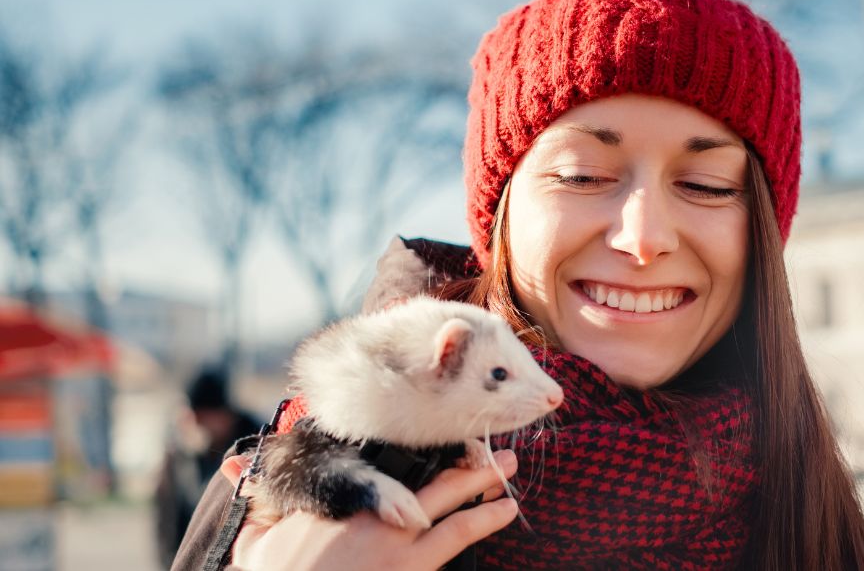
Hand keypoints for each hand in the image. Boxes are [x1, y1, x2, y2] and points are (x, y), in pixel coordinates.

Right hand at [219, 450, 518, 570]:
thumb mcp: (254, 540)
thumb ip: (256, 499)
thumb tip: (234, 465)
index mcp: (333, 497)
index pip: (376, 457)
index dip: (409, 442)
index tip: (432, 430)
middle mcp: (366, 510)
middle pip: (421, 468)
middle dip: (456, 454)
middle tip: (486, 439)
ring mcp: (392, 538)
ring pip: (448, 497)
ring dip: (482, 480)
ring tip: (508, 468)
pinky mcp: (409, 567)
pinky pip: (457, 536)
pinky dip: (484, 519)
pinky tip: (506, 510)